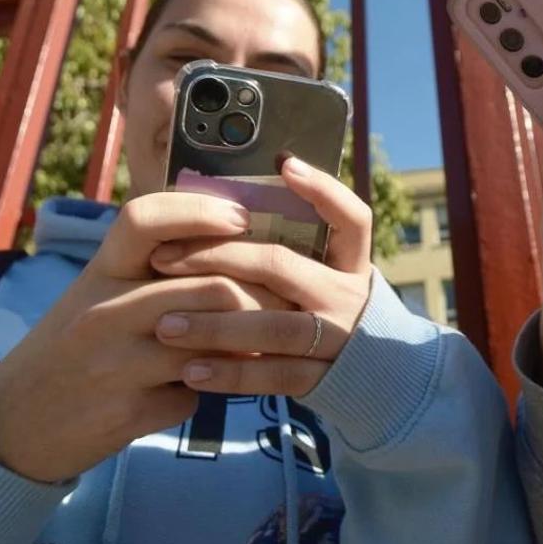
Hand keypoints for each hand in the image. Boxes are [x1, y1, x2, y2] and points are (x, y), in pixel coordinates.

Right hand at [0, 193, 256, 481]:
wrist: (14, 425)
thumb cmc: (72, 346)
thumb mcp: (97, 293)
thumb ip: (149, 270)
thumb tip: (231, 242)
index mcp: (99, 271)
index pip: (145, 218)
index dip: (200, 212)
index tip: (242, 216)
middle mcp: (104, 311)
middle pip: (208, 287)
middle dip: (263, 295)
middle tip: (290, 297)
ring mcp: (116, 364)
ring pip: (212, 343)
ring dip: (248, 344)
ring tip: (269, 340)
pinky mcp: (128, 412)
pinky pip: (195, 394)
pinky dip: (212, 390)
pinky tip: (216, 386)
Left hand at [149, 156, 374, 396]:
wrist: (380, 376)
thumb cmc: (328, 312)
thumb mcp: (327, 276)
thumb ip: (293, 250)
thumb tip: (224, 209)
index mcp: (351, 263)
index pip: (351, 216)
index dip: (323, 189)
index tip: (285, 164)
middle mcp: (347, 295)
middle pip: (281, 266)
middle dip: (217, 258)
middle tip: (162, 258)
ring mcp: (338, 339)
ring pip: (272, 327)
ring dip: (214, 326)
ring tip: (165, 326)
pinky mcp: (323, 379)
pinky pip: (272, 375)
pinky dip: (230, 374)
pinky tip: (191, 371)